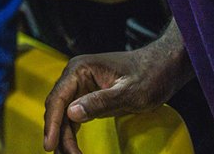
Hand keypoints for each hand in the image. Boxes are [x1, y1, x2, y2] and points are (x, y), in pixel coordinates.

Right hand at [43, 22, 190, 152]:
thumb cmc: (150, 74)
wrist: (163, 67)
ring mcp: (81, 86)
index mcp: (80, 69)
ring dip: (64, 136)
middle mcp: (76, 76)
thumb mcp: (129, 92)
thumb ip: (100, 102)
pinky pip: (74, 116)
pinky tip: (71, 147)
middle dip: (59, 134)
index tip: (50, 145)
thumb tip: (71, 114)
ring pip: (64, 115)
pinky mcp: (88, 96)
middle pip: (58, 109)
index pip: (58, 98)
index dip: (52, 123)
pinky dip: (72, 132)